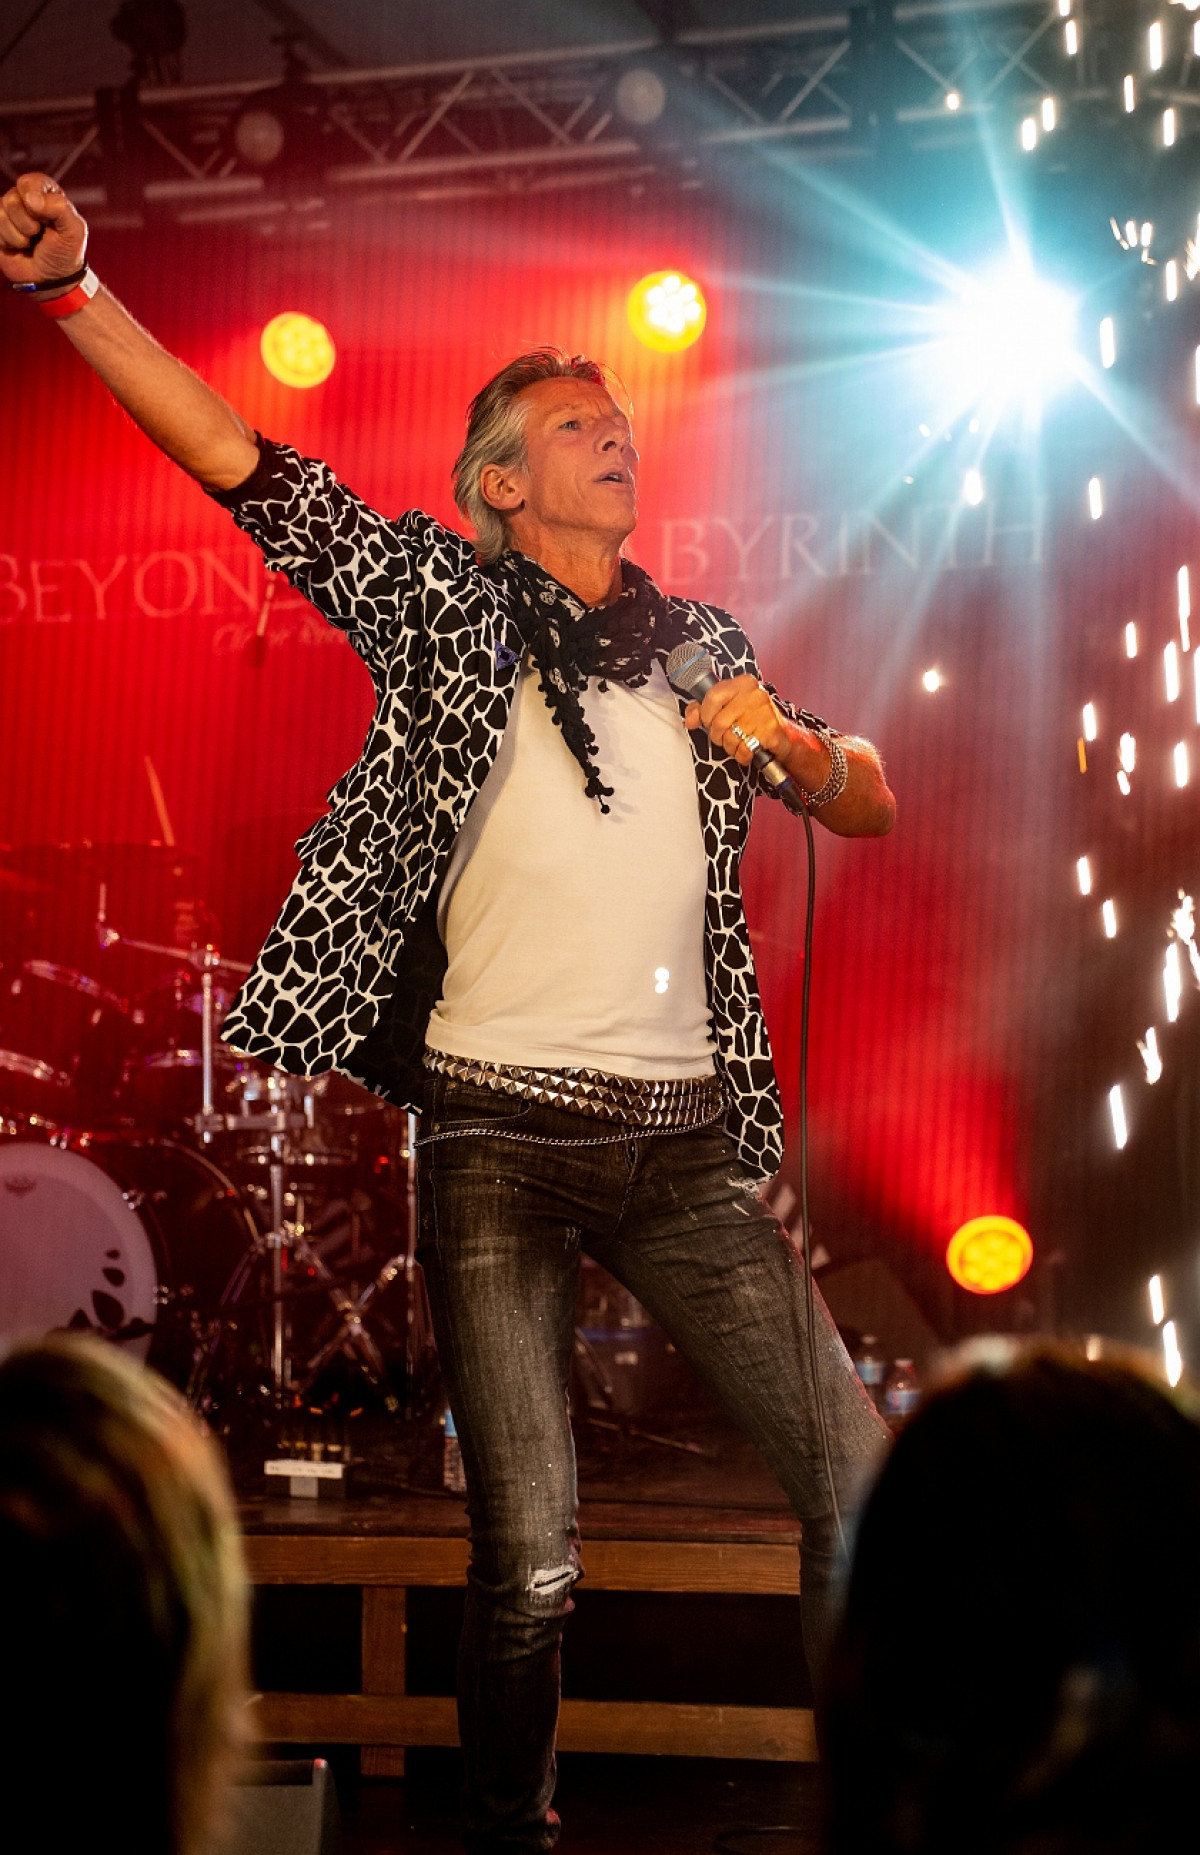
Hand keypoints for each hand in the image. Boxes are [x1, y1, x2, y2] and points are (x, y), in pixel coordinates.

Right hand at [0, 172, 87, 290]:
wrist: (52, 281)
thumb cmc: (65, 253)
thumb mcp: (74, 231)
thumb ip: (59, 208)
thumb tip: (31, 198)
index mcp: (46, 193)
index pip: (30, 182)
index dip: (34, 200)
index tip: (46, 219)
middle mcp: (25, 199)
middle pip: (12, 199)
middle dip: (28, 223)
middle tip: (40, 235)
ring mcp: (10, 214)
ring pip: (1, 214)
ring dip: (19, 236)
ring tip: (31, 242)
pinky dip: (9, 242)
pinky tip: (19, 247)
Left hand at [683, 673, 791, 768]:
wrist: (782, 735)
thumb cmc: (752, 720)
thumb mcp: (727, 708)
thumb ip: (703, 710)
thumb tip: (690, 719)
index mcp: (743, 683)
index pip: (713, 696)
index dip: (705, 714)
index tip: (708, 721)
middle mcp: (755, 695)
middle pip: (719, 721)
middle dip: (717, 735)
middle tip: (724, 736)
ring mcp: (764, 713)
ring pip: (731, 737)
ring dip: (730, 747)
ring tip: (737, 743)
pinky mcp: (771, 732)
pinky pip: (744, 749)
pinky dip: (742, 755)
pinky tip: (746, 750)